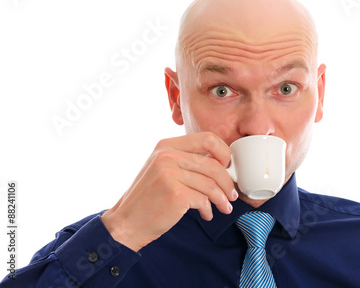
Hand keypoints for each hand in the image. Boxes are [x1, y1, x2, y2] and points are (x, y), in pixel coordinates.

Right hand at [101, 132, 237, 251]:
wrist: (127, 222)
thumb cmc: (149, 197)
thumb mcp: (162, 168)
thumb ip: (185, 160)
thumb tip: (220, 162)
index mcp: (166, 145)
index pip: (207, 138)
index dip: (224, 152)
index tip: (227, 166)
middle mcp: (167, 156)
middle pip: (213, 164)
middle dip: (227, 182)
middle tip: (231, 194)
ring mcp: (170, 174)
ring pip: (211, 184)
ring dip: (222, 199)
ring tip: (224, 207)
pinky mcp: (175, 194)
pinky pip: (204, 199)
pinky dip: (209, 209)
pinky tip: (206, 214)